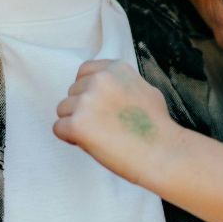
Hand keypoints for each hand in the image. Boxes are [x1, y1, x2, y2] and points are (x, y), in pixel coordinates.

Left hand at [52, 59, 177, 187]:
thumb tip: (105, 88)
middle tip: (105, 127)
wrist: (163, 153)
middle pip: (72, 93)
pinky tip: (91, 144)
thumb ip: (120, 84)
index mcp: (115, 68)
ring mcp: (87, 101)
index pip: (83, 73)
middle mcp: (99, 80)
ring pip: (63, 110)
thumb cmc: (158, 127)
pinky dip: (70, 139)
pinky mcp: (78, 124)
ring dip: (76, 124)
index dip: (89, 92)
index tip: (100, 107)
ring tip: (101, 136)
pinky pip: (59, 129)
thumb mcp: (144, 89)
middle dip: (83, 110)